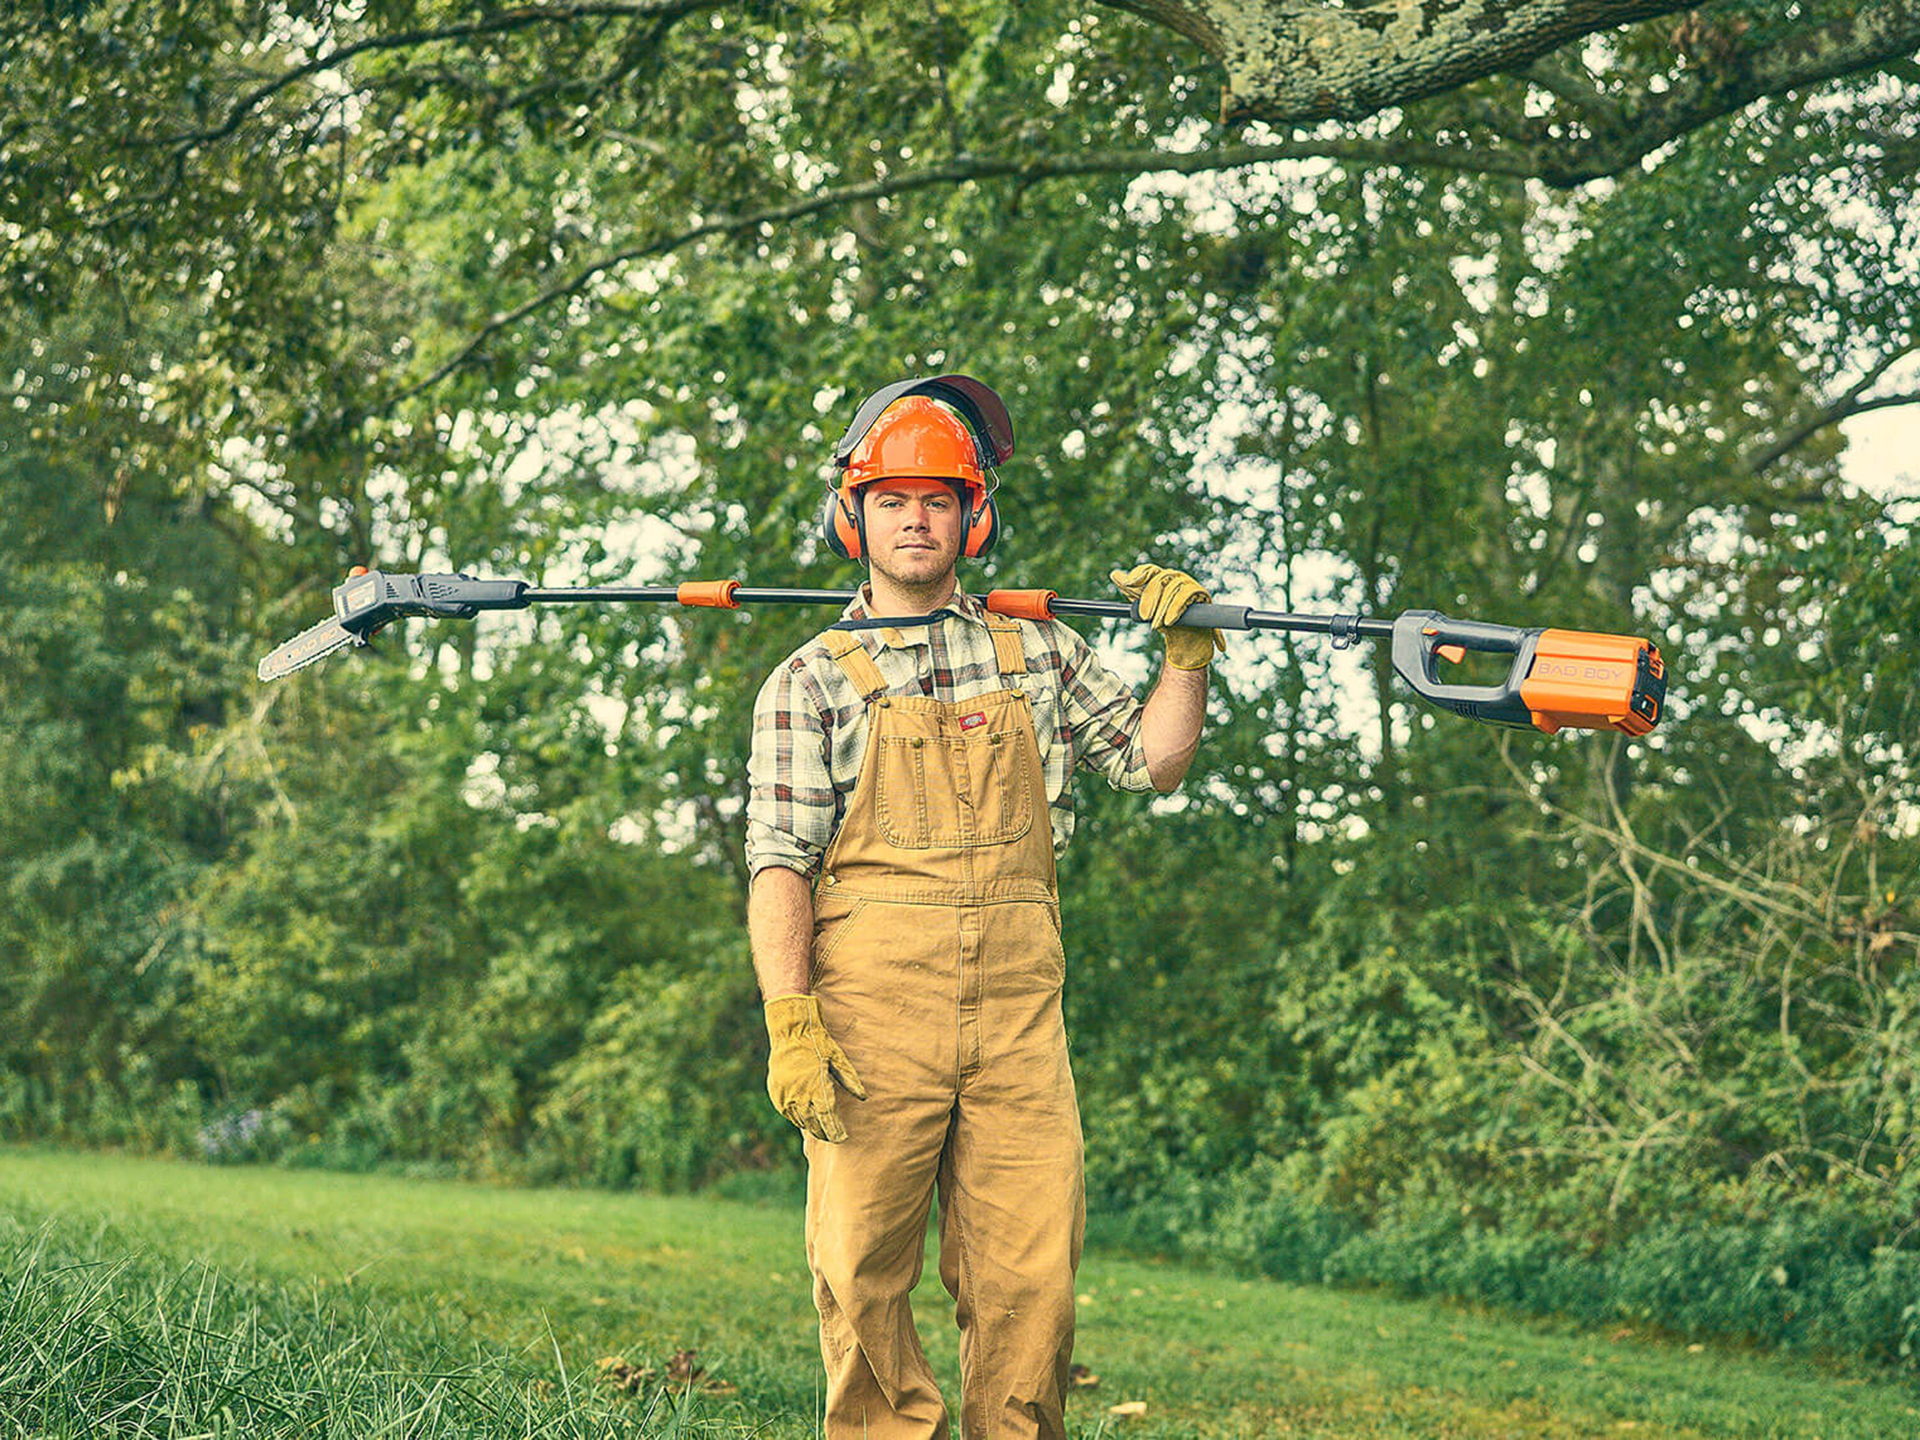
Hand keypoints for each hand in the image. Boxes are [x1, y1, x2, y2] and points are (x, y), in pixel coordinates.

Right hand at [764, 994, 866, 1142]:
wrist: (791, 1032)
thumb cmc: (818, 1044)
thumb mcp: (838, 1059)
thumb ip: (850, 1079)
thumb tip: (863, 1097)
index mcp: (816, 1087)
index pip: (828, 1118)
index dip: (835, 1131)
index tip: (842, 1138)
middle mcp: (800, 1095)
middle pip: (814, 1124)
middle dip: (824, 1132)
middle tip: (834, 1137)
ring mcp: (786, 1096)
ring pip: (800, 1121)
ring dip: (811, 1126)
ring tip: (822, 1130)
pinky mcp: (777, 1094)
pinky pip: (788, 1113)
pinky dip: (798, 1117)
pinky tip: (806, 1118)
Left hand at [1109, 563, 1225, 669]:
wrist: (1185, 640)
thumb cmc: (1164, 620)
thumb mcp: (1145, 606)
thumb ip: (1131, 590)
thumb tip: (1115, 574)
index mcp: (1162, 578)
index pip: (1150, 570)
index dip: (1139, 574)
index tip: (1128, 584)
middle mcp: (1176, 578)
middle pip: (1162, 579)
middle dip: (1151, 598)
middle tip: (1144, 616)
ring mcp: (1189, 584)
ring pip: (1174, 588)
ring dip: (1164, 607)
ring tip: (1156, 624)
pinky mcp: (1201, 595)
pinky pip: (1188, 596)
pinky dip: (1177, 608)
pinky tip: (1169, 621)